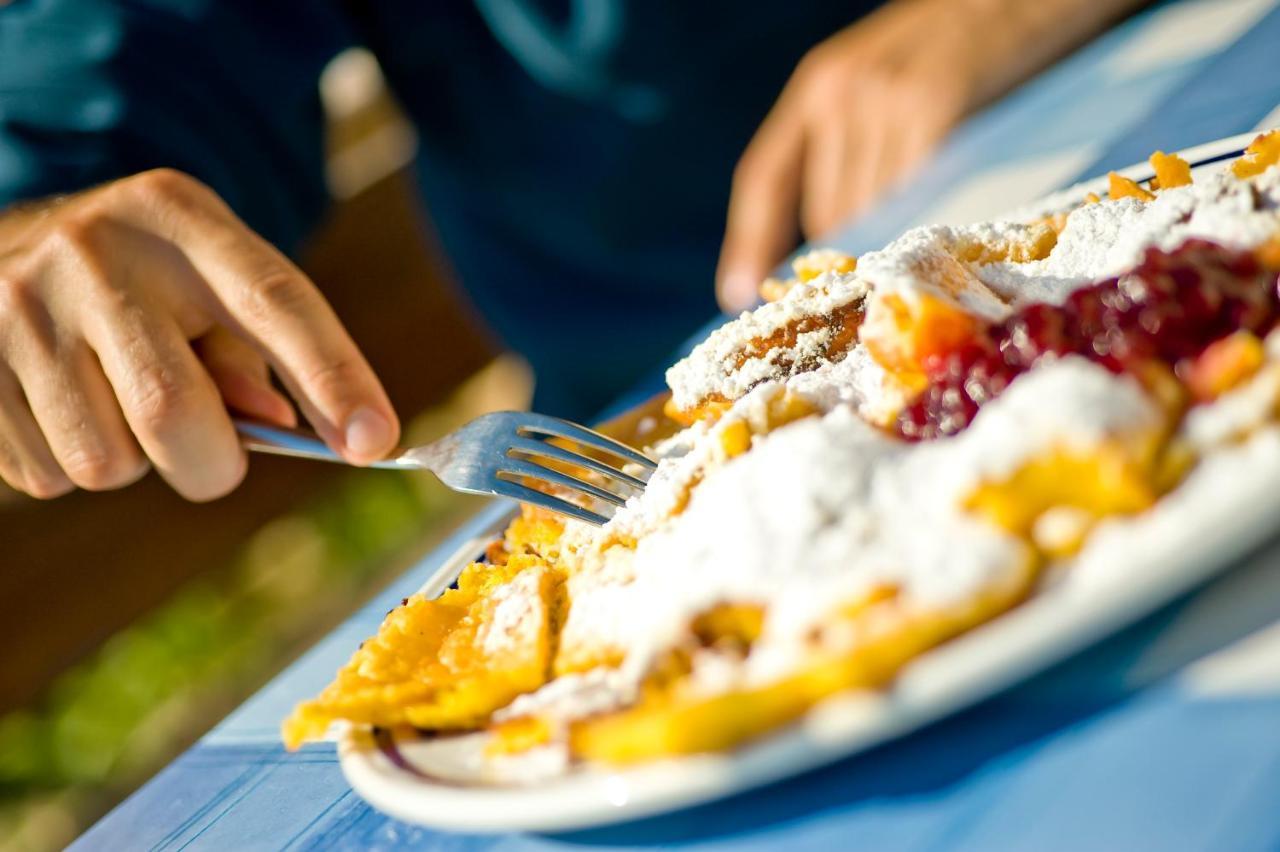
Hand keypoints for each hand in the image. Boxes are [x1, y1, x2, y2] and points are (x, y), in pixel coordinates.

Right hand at [0, 169, 398, 500]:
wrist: (7, 245)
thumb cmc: (147, 285)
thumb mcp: (210, 286)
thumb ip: (257, 355)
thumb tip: (278, 425)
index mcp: (181, 218)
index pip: (275, 302)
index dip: (332, 378)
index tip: (374, 443)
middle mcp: (97, 251)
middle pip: (174, 410)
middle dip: (213, 465)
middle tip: (217, 457)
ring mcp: (20, 305)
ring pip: (105, 462)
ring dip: (133, 463)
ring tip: (116, 400)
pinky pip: (47, 476)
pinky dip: (72, 464)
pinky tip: (64, 404)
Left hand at [717, 0, 1146, 311]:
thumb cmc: (959, 44)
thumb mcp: (882, 75)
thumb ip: (850, 140)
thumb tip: (833, 236)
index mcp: (817, 84)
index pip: (764, 179)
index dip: (748, 242)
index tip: (735, 294)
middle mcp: (839, 91)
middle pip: (828, 214)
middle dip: (850, 251)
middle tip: (880, 276)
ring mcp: (885, 98)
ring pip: (871, 215)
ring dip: (893, 243)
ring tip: (927, 248)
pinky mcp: (934, 106)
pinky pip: (915, 198)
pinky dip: (926, 224)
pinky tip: (946, 231)